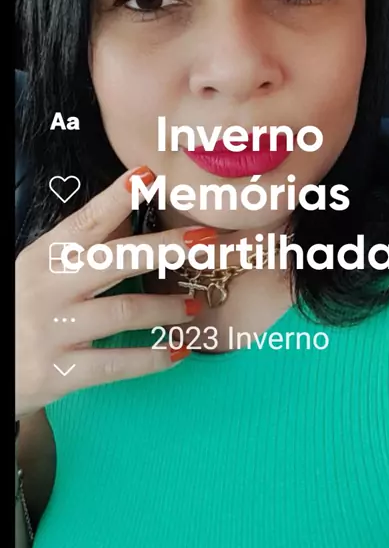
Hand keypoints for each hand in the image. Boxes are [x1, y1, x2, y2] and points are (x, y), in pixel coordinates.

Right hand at [15, 166, 212, 419]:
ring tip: (193, 306)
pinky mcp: (58, 372)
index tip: (149, 174)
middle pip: (115, 261)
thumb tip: (130, 209)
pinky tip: (178, 351)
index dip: (117, 197)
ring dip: (165, 308)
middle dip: (164, 248)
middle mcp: (47, 289)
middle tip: (206, 240)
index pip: (85, 222)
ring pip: (122, 312)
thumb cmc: (23, 311)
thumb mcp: (44, 272)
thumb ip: (85, 247)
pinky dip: (152, 358)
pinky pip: (115, 363)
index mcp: (44, 258)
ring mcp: (52, 331)